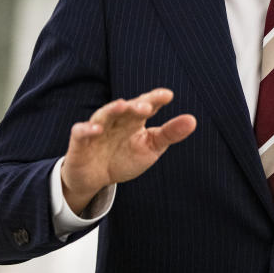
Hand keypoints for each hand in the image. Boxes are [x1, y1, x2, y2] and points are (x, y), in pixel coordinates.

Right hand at [60, 88, 196, 214]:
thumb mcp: (151, 147)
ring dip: (113, 109)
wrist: (96, 178)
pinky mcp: (80, 141)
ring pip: (105, 114)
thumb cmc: (125, 157)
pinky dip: (87, 129)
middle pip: (126, 108)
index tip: (168, 95)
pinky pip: (81, 132)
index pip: (146, 104)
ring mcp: (98, 128)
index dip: (155, 98)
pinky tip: (96, 129)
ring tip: (123, 105)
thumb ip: (170, 133)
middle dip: (135, 105)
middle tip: (147, 106)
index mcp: (135, 118)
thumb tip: (193, 120)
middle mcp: (117, 119)